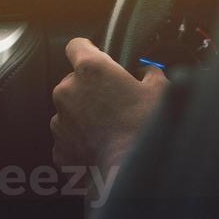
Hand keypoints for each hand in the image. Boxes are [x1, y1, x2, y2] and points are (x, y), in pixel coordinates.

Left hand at [50, 37, 167, 181]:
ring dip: (85, 115)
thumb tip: (148, 74)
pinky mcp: (59, 147)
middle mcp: (68, 91)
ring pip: (70, 110)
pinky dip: (81, 141)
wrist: (130, 173)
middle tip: (115, 102)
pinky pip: (69, 138)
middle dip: (91, 89)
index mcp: (91, 69)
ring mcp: (60, 120)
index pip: (76, 45)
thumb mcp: (160, 90)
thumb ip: (150, 74)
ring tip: (110, 129)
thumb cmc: (145, 130)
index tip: (96, 56)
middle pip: (74, 80)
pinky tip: (102, 147)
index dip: (88, 49)